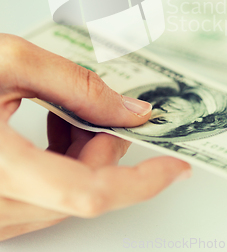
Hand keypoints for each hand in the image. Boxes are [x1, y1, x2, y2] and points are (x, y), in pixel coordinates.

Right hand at [0, 35, 189, 240]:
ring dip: (82, 155)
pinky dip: (60, 165)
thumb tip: (134, 112)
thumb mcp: (11, 62)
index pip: (88, 193)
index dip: (140, 182)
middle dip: (106, 149)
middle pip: (80, 192)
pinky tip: (51, 130)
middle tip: (107, 111)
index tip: (175, 167)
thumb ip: (77, 86)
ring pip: (63, 198)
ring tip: (68, 114)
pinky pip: (41, 199)